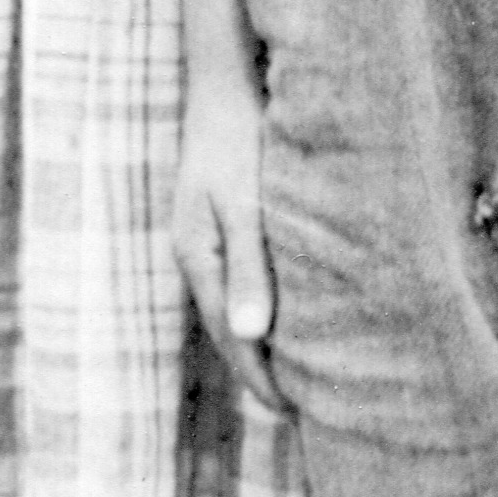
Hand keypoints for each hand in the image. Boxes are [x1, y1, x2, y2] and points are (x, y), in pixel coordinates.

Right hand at [169, 71, 283, 417]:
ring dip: (260, 342)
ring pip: (233, 306)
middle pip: (227, 329)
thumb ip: (250, 269)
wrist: (226, 85)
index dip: (260, 378)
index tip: (291, 411)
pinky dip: (261, 307)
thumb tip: (250, 337)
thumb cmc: (240, 140)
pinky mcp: (223, 221)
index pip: (230, 337)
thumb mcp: (245, 205)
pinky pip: (241, 279)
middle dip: (258, 370)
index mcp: (199, 258)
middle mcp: (198, 255)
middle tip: (298, 410)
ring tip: (296, 375)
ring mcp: (207, 239)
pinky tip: (285, 314)